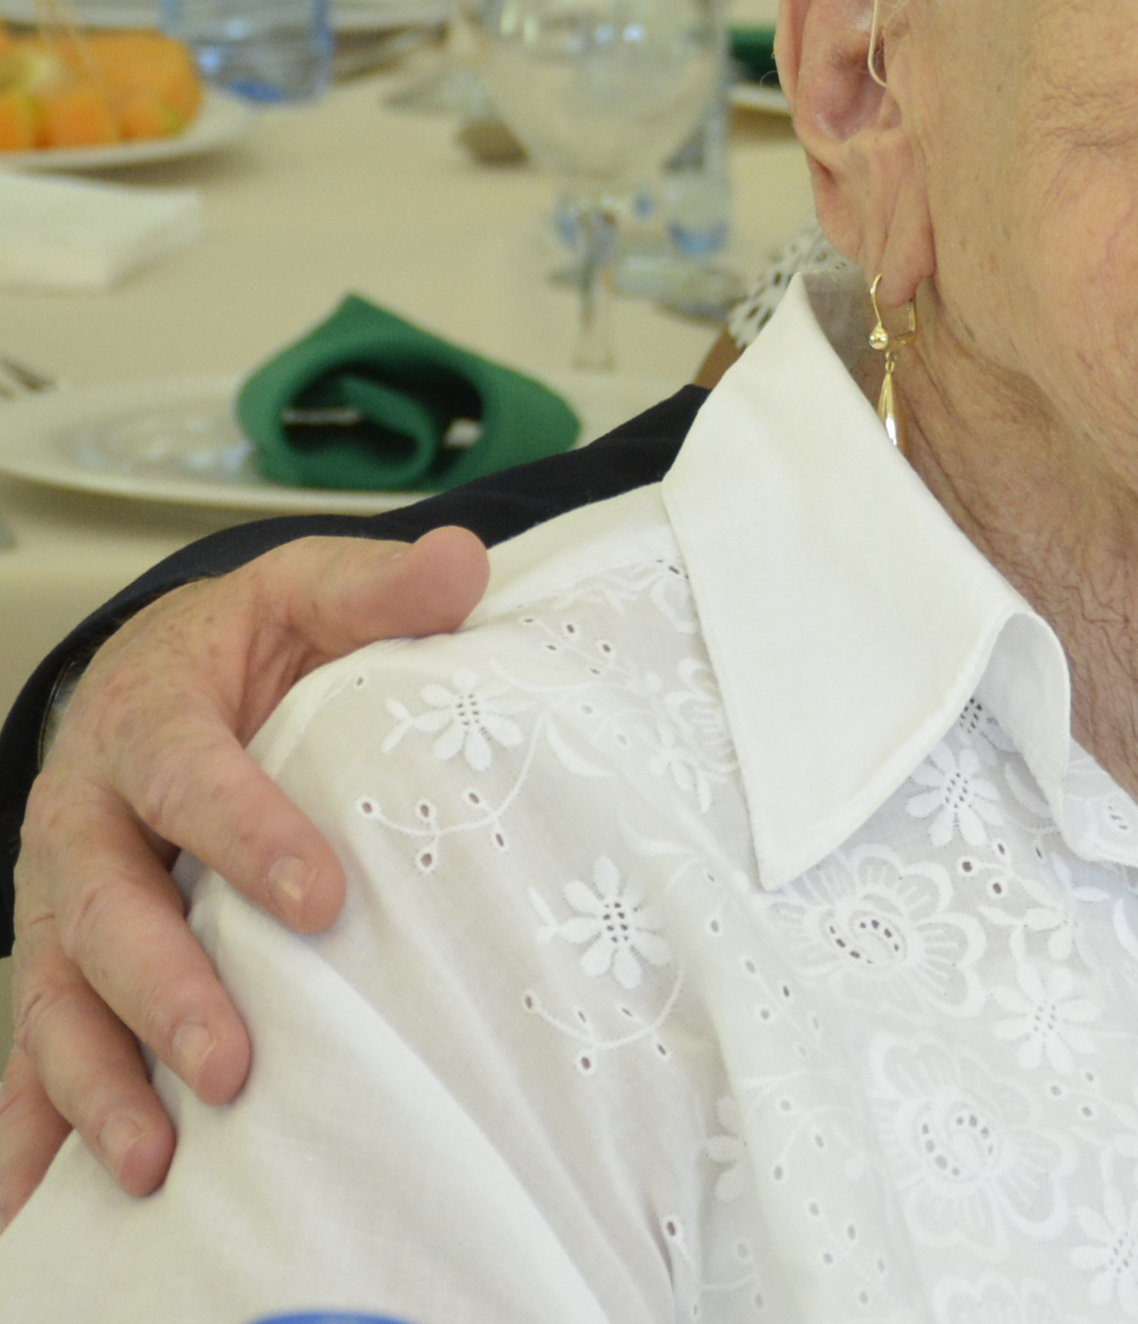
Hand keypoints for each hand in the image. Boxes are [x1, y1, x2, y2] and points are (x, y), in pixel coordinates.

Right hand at [0, 528, 487, 1214]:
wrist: (167, 670)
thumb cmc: (254, 645)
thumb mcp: (311, 594)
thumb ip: (378, 587)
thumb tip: (463, 564)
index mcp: (147, 722)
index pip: (189, 778)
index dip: (247, 835)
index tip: (322, 899)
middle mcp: (82, 820)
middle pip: (105, 912)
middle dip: (165, 993)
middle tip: (232, 1066)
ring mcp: (55, 900)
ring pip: (55, 997)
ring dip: (96, 1083)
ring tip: (155, 1159)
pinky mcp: (57, 963)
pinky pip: (27, 1051)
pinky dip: (25, 1129)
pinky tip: (35, 1204)